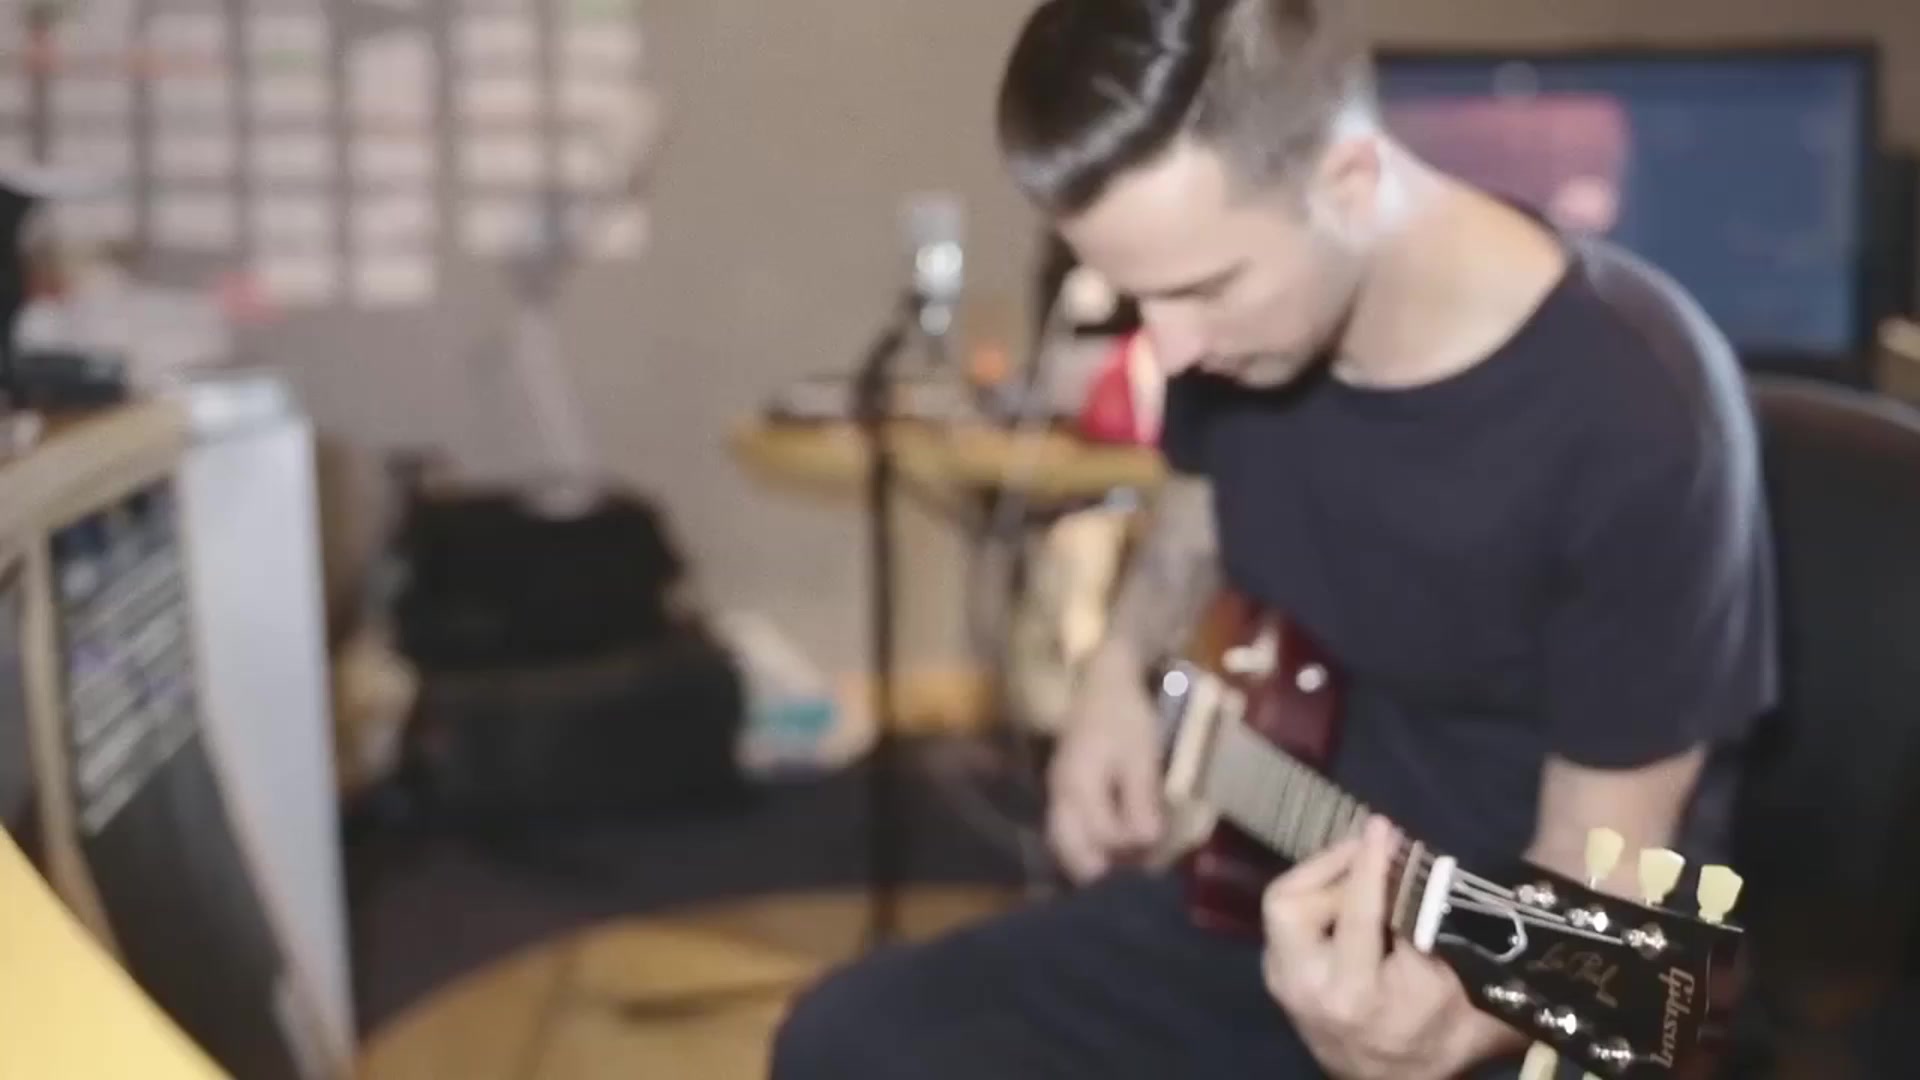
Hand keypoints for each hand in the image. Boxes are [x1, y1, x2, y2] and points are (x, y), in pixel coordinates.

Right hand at [1045, 656, 1164, 883]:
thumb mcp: (1141, 754)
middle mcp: (1059, 797)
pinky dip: (1088, 847)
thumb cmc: (1125, 715)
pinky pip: (1069, 833)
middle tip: (1134, 874)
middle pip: (1070, 852)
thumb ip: (1141, 799)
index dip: (1134, 847)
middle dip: (1102, 871)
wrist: (1103, 683)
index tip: (1159, 845)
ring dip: (1093, 862)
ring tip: (1124, 867)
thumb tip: (1146, 843)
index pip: (1104, 836)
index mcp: (1077, 786)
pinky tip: (1111, 851)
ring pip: (1065, 846)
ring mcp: (1058, 796)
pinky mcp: (1064, 794)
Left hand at [1261, 816, 1485, 1079]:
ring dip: (1325, 879)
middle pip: (1291, 902)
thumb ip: (1439, 927)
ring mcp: (1282, 982)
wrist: (1397, 1077)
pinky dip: (1317, 896)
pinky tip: (1350, 890)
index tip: (1382, 827)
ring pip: (1284, 905)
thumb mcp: (1456, 982)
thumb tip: (1423, 866)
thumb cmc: (1440, 1028)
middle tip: (1374, 847)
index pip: (1358, 914)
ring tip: (1366, 867)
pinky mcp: (1275, 973)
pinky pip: (1287, 917)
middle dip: (1333, 868)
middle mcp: (1305, 989)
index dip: (1370, 865)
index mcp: (1355, 996)